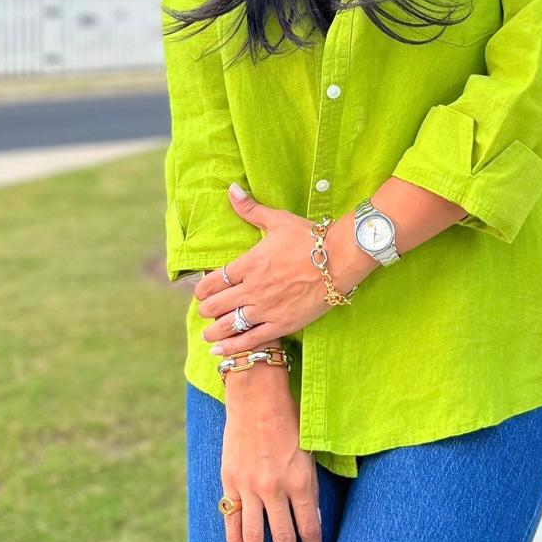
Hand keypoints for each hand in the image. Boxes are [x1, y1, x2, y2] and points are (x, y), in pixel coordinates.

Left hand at [195, 184, 377, 354]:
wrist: (339, 259)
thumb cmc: (309, 238)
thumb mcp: (278, 220)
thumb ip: (251, 210)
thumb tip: (231, 190)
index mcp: (249, 264)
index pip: (213, 281)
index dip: (202, 289)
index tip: (201, 292)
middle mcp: (252, 288)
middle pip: (216, 305)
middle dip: (206, 310)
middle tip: (206, 311)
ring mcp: (266, 309)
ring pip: (229, 325)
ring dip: (214, 331)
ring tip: (209, 335)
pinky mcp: (282, 324)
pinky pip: (251, 339)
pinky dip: (233, 346)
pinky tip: (221, 351)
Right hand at [220, 368, 322, 541]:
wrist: (256, 395)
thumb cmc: (290, 419)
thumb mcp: (309, 451)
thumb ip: (309, 486)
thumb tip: (309, 518)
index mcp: (300, 480)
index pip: (308, 526)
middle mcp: (275, 488)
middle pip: (282, 537)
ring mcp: (250, 486)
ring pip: (254, 534)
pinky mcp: (230, 480)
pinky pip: (231, 517)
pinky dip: (234, 540)